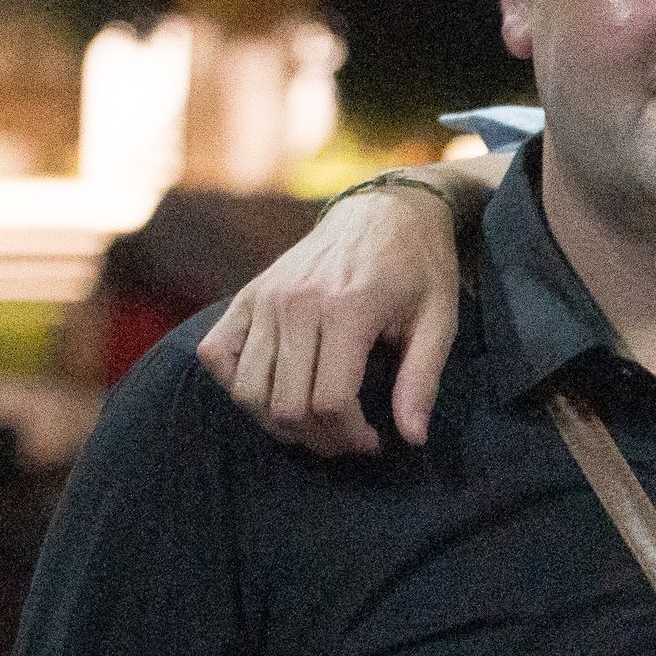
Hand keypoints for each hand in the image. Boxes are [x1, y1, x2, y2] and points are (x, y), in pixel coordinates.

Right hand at [194, 176, 469, 453]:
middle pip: (287, 404)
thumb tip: (413, 438)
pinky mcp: (246, 296)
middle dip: (320, 439)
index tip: (374, 442)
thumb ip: (422, 380)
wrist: (383, 212)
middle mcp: (296, 303)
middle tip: (347, 440)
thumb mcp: (440, 320)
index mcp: (348, 308)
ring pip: (248, 390)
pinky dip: (236, 385)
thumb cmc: (419, 268)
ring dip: (278, 424)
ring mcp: (265, 298)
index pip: (331, 401)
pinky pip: (216, 355)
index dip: (351, 437)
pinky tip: (274, 392)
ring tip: (315, 425)